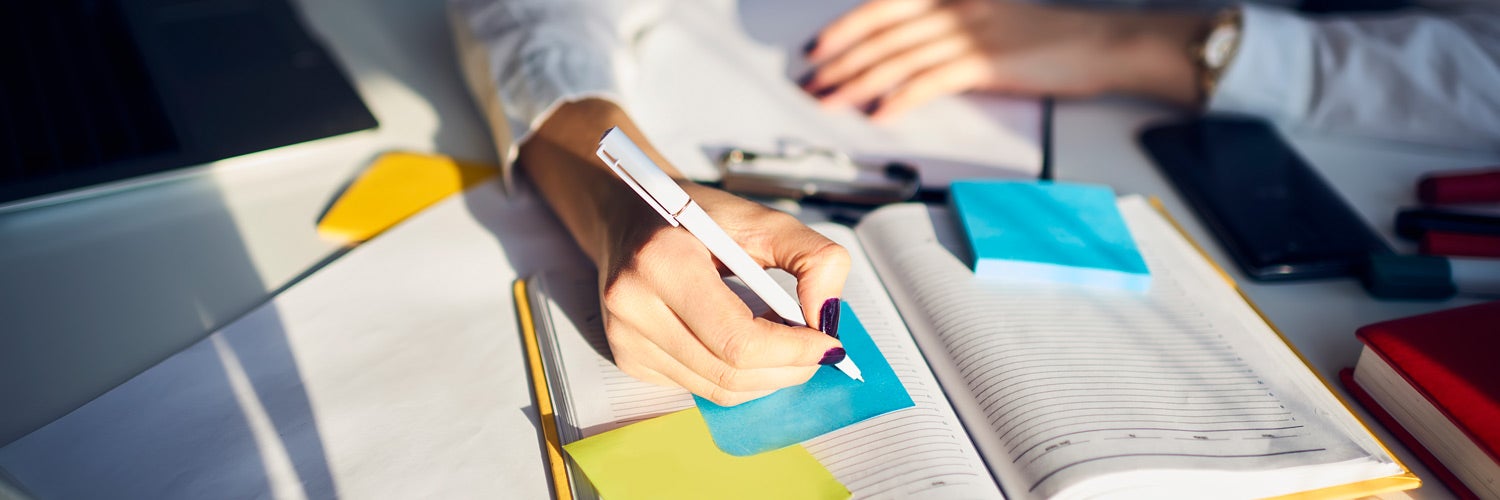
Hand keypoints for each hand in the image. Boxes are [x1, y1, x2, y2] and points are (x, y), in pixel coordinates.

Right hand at [519, 99, 849, 405]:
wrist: (628, 215)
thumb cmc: (695, 215)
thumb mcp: (761, 218)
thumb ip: (812, 257)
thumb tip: (827, 316)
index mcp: (663, 261)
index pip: (738, 340)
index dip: (793, 351)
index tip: (828, 344)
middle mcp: (634, 306)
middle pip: (731, 373)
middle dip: (787, 369)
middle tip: (817, 351)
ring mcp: (626, 338)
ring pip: (717, 389)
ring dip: (766, 377)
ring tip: (786, 345)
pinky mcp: (628, 358)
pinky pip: (698, 386)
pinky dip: (736, 375)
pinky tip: (745, 344)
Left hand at [801, 0, 1207, 119]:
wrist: (1100, 43)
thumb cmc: (1048, 39)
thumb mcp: (989, 24)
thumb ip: (946, 35)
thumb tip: (906, 58)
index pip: (883, 7)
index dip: (844, 28)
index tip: (816, 49)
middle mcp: (956, 8)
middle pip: (881, 33)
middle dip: (839, 60)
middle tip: (811, 83)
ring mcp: (971, 33)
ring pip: (898, 57)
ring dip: (857, 82)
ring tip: (831, 101)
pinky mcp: (987, 62)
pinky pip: (932, 80)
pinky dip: (901, 97)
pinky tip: (880, 113)